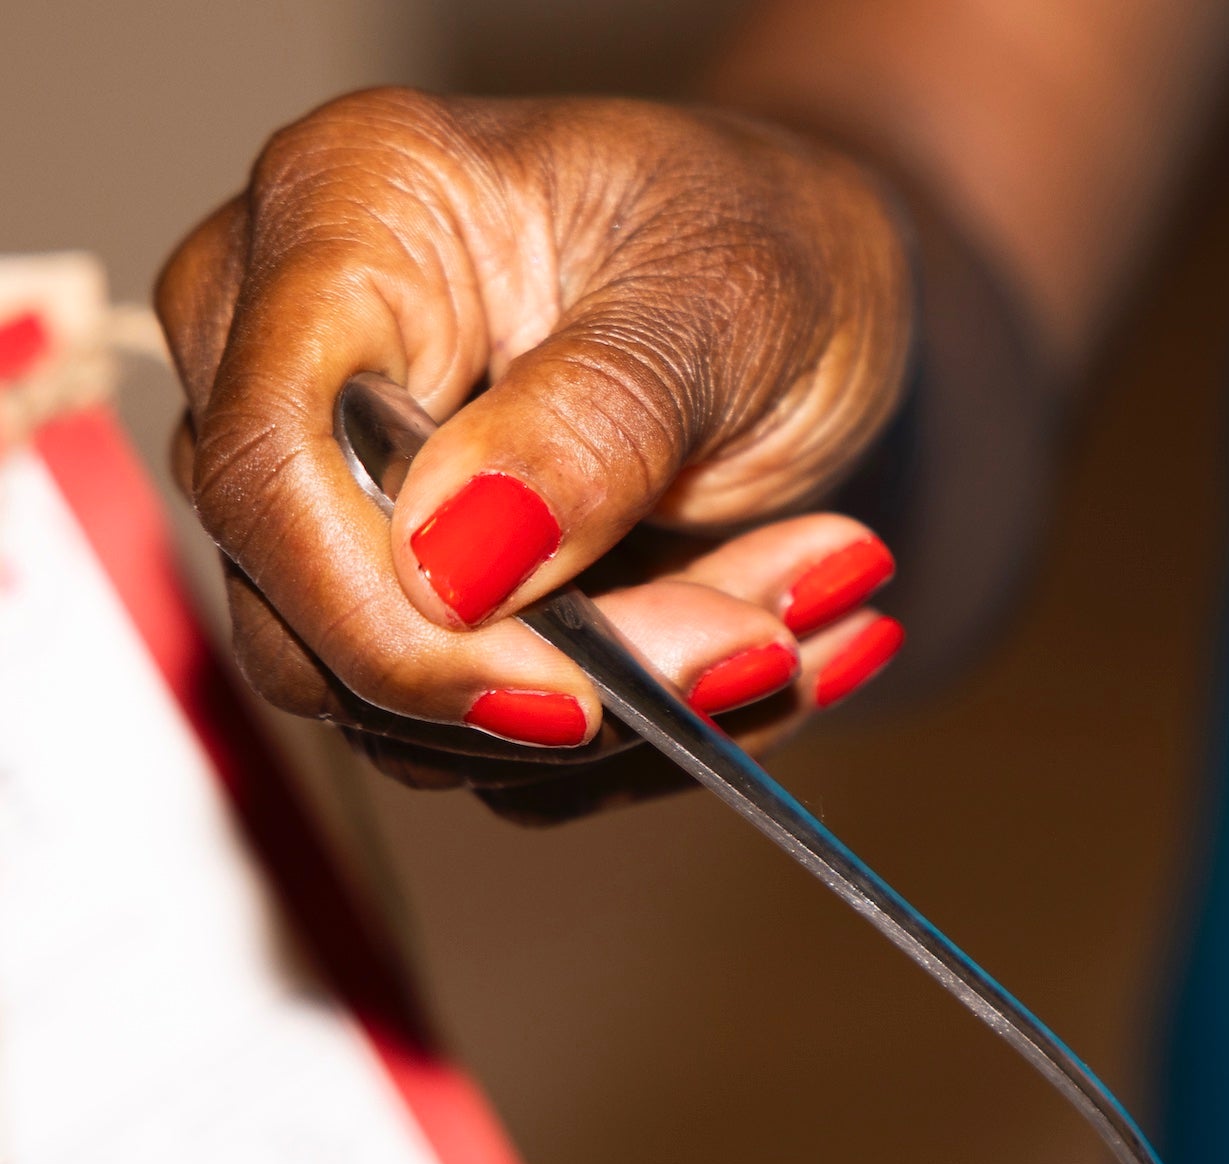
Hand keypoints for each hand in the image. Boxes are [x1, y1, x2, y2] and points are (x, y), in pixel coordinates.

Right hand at [156, 87, 913, 813]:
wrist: (828, 298)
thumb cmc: (774, 238)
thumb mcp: (731, 297)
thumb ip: (595, 421)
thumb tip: (444, 565)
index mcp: (341, 222)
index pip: (268, 469)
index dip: (397, 622)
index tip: (576, 696)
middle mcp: (297, 368)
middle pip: (323, 623)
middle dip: (564, 676)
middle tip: (766, 640)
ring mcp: (342, 505)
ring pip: (420, 715)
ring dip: (635, 704)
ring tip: (794, 613)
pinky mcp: (419, 613)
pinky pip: (501, 745)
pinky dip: (653, 726)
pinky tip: (769, 637)